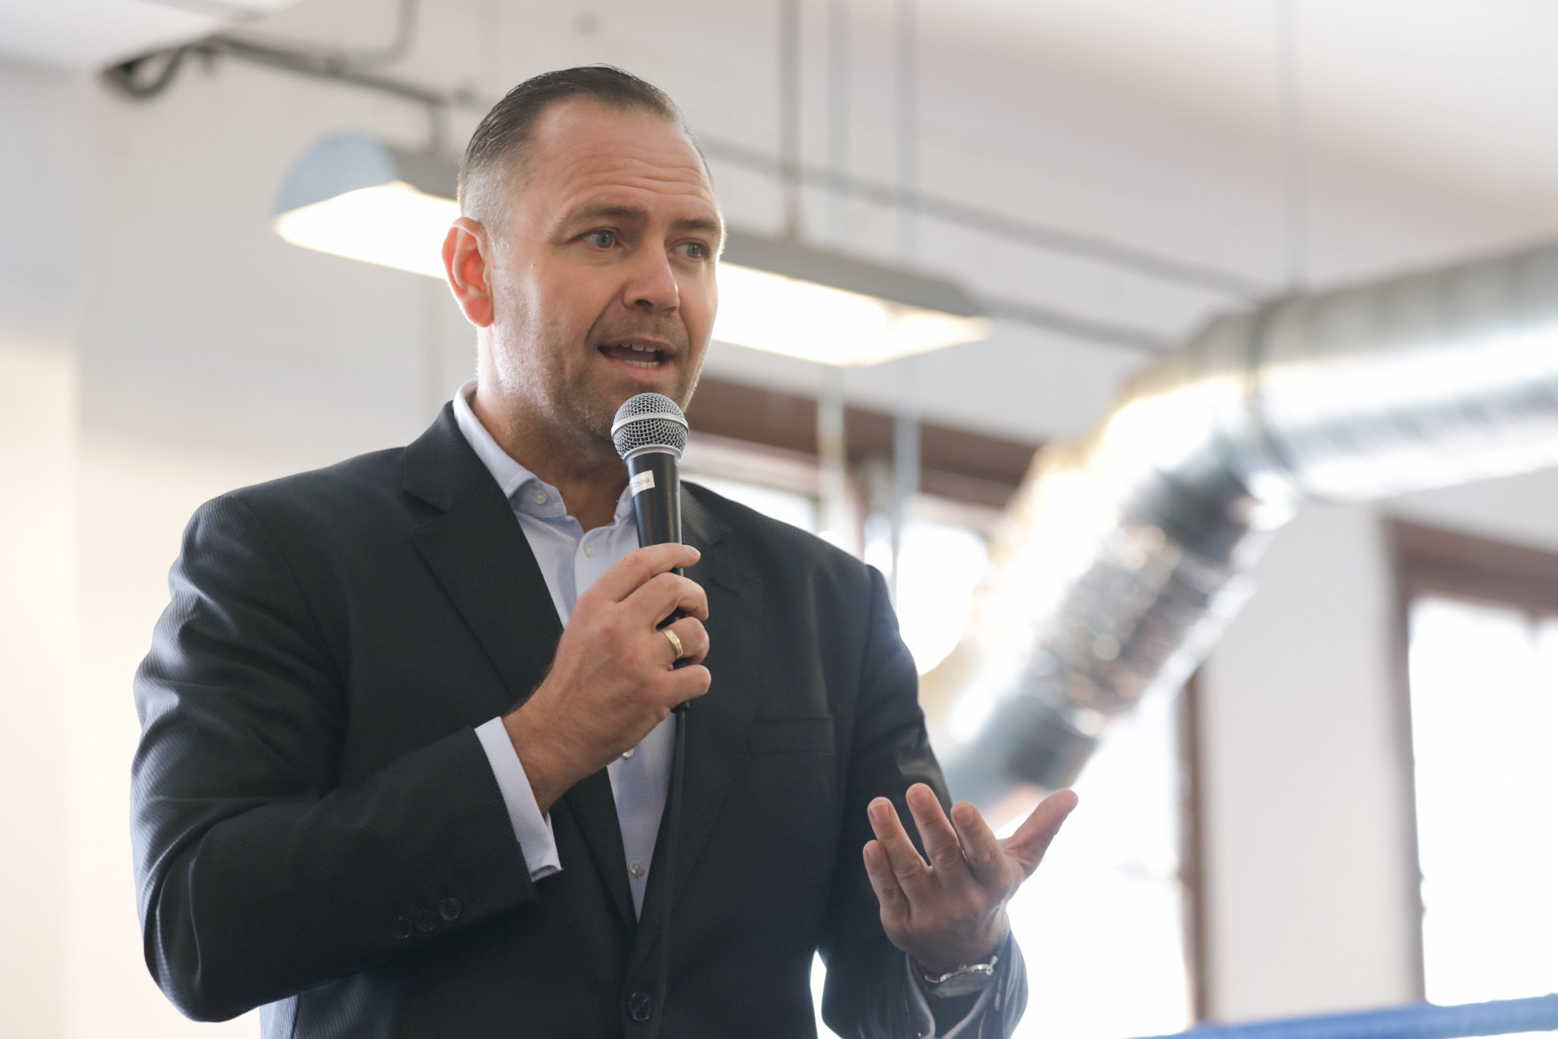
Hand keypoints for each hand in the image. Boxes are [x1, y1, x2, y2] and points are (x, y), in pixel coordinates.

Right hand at [504, 543, 710, 810]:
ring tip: (687, 655)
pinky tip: (681, 683)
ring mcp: (638, 659)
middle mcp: (617, 627)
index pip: (640, 563)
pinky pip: (700, 675)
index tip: (689, 555)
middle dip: (696, 597)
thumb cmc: (572, 683)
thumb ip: (614, 605)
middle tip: (697, 611)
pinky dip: (698, 678)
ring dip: (699, 643)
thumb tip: (657, 591)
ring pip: (693, 632)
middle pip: (673, 588)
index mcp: (597, 607)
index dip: (672, 553)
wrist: (556, 731)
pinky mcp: (655, 692)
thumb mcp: (581, 627)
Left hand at [863, 783, 1077, 973]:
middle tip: (916, 788)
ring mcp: (932, 914)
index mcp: (994, 881)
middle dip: (930, 822)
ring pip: (908, 871)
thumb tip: (1072, 794)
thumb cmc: (990, 888)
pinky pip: (888, 892)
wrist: (964, 951)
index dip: (972, 832)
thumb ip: (1042, 828)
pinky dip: (878, 869)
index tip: (961, 805)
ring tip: (878, 804)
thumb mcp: (1020, 862)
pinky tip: (872, 843)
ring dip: (892, 837)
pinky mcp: (902, 924)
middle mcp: (964, 900)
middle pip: (944, 857)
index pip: (983, 855)